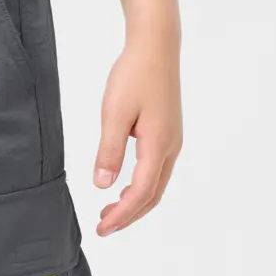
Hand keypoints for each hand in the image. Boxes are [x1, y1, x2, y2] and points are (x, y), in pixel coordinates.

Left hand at [93, 22, 181, 235]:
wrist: (156, 46)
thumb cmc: (135, 75)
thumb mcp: (114, 113)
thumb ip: (109, 151)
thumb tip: (103, 186)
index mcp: (159, 145)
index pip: (141, 193)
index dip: (122, 215)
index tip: (102, 229)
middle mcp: (171, 147)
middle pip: (153, 195)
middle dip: (129, 215)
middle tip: (103, 227)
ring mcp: (172, 140)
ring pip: (156, 184)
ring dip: (135, 202)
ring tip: (109, 211)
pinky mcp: (168, 132)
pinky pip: (157, 170)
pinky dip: (141, 186)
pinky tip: (124, 185)